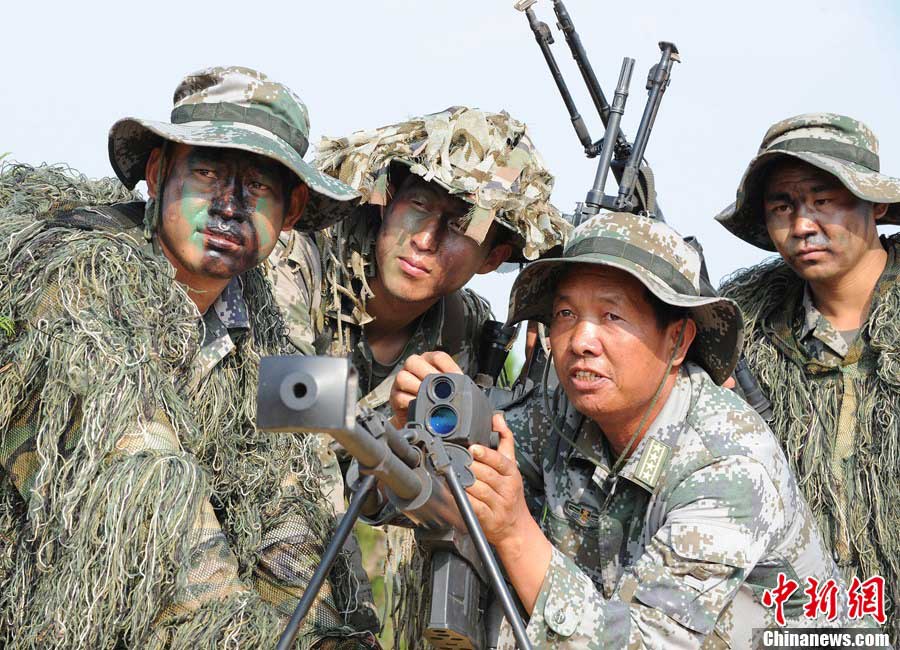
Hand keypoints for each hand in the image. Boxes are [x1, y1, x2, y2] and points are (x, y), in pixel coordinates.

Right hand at [389, 351, 461, 426]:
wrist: (422, 419)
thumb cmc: (436, 399)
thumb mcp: (447, 387)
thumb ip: (454, 382)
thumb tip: (464, 384)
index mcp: (429, 361)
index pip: (438, 356)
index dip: (449, 367)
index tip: (458, 378)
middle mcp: (413, 367)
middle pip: (415, 362)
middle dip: (429, 376)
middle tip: (440, 389)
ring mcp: (401, 381)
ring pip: (403, 377)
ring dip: (418, 389)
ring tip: (429, 398)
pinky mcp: (394, 396)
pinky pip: (399, 396)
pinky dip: (411, 402)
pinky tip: (421, 407)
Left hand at [466, 413, 552, 613]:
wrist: (516, 527)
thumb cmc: (511, 493)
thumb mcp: (512, 465)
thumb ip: (504, 440)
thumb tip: (497, 418)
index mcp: (512, 473)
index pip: (500, 461)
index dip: (486, 455)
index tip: (473, 448)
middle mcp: (507, 489)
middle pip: (486, 475)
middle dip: (470, 468)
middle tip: (457, 461)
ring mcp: (498, 505)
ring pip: (478, 490)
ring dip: (464, 483)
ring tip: (453, 475)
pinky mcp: (488, 519)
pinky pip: (474, 507)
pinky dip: (463, 500)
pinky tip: (455, 493)